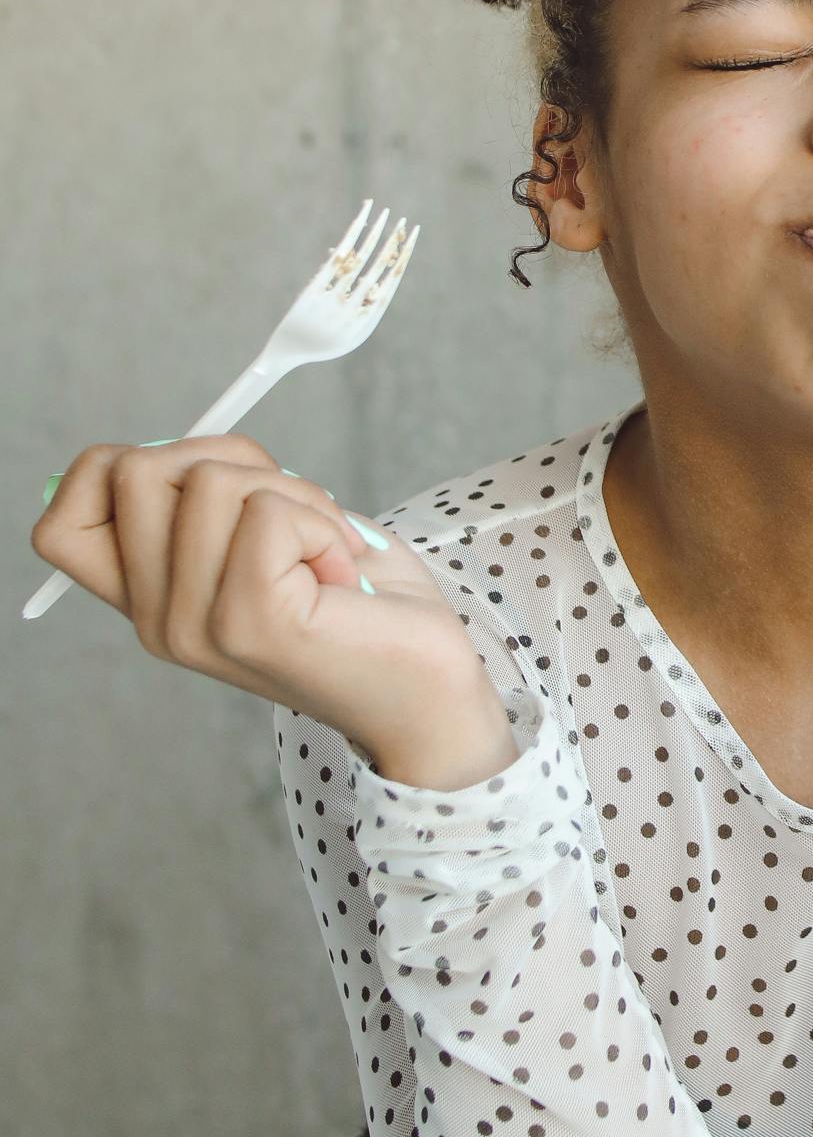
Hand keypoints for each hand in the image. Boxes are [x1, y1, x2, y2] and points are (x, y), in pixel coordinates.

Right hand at [31, 437, 515, 789]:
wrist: (428, 689)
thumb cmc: (357, 601)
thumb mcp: (263, 537)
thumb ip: (207, 502)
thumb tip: (175, 447)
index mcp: (150, 602)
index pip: (60, 525)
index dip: (113, 472)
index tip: (203, 483)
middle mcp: (157, 622)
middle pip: (135, 470)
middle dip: (230, 461)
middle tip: (290, 516)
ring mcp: (197, 628)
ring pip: (209, 480)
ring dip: (291, 493)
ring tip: (322, 551)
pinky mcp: (251, 624)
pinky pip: (267, 511)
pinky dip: (319, 520)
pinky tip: (338, 571)